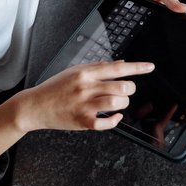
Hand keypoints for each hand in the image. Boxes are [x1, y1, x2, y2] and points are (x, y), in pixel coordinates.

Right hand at [18, 59, 154, 133]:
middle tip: (126, 90)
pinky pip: (107, 122)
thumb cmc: (55, 87)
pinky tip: (113, 116)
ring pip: (118, 102)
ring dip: (122, 103)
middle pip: (123, 86)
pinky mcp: (83, 121)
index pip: (118, 68)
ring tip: (117, 103)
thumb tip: (121, 63)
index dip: (137, 67)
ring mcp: (85, 105)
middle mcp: (86, 87)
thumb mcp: (75, 71)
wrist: (35, 106)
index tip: (150, 67)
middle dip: (130, 89)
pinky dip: (114, 120)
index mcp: (86, 72)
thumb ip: (98, 67)